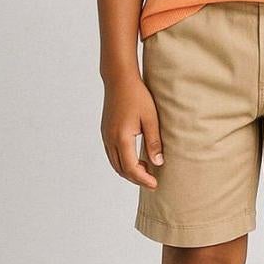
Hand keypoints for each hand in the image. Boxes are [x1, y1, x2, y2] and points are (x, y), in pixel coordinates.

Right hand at [101, 73, 164, 189]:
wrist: (119, 80)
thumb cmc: (137, 96)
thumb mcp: (151, 118)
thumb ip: (154, 142)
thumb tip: (157, 163)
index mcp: (122, 137)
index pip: (131, 168)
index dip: (143, 179)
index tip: (155, 184)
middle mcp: (110, 139)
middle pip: (121, 169)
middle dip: (136, 178)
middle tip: (152, 181)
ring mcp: (105, 136)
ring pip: (115, 164)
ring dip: (129, 171)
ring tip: (146, 171)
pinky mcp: (105, 132)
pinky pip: (112, 155)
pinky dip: (123, 162)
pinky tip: (136, 159)